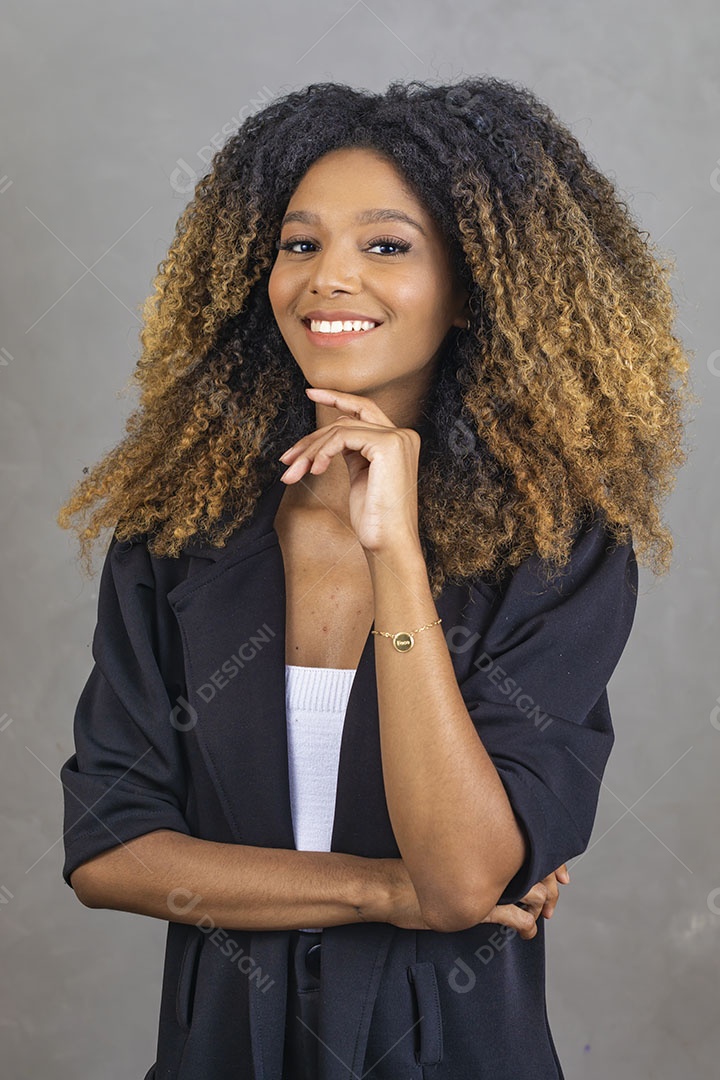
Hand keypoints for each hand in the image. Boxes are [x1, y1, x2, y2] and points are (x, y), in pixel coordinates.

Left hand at [278, 387, 421, 553]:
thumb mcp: (361, 477)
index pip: (363, 409)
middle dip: (312, 437)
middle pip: (346, 419)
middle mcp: (403, 435)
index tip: (310, 393)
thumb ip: (352, 452)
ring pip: (340, 429)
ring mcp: (397, 438)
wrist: (389, 543)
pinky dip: (323, 452)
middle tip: (286, 459)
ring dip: (310, 450)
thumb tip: (328, 439)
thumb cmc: (374, 519)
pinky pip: (343, 437)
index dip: (336, 398)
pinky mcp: (387, 445)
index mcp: (399, 440)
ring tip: (294, 472)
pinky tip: (315, 470)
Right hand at [378, 860, 569, 937]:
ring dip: (542, 905)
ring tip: (540, 915)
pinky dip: (526, 924)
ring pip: (533, 891)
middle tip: (553, 899)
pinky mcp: (477, 907)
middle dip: (551, 885)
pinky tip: (527, 931)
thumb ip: (471, 849)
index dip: (551, 859)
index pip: (530, 843)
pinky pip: (515, 916)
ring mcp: (484, 881)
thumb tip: (489, 851)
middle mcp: (488, 856)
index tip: (559, 873)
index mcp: (483, 840)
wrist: (389, 885)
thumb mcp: (446, 853)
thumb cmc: (413, 869)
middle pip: (537, 866)